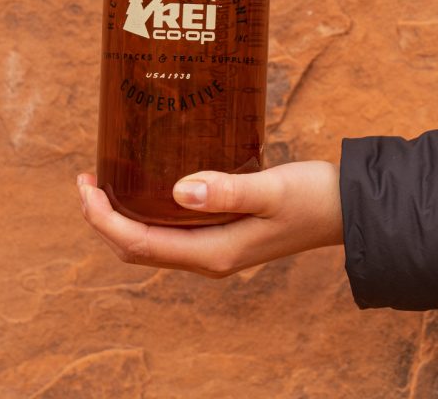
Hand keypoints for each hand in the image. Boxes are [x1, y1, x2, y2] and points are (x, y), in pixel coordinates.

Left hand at [76, 162, 342, 277]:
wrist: (350, 210)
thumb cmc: (315, 197)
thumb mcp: (272, 189)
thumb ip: (228, 190)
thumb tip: (179, 190)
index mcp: (212, 254)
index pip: (137, 244)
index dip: (102, 218)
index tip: (87, 183)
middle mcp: (209, 258)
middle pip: (136, 248)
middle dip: (103, 219)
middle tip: (89, 179)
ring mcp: (217, 249)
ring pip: (152, 242)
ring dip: (123, 217)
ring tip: (108, 181)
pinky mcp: (226, 235)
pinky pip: (172, 232)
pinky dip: (149, 212)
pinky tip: (151, 184)